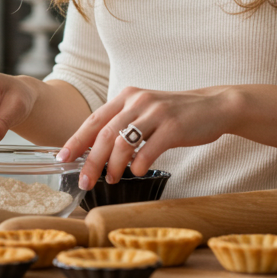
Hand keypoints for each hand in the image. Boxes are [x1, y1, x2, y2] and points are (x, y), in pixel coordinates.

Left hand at [59, 86, 235, 189]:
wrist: (213, 106)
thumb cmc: (176, 114)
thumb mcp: (146, 112)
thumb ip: (124, 124)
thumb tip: (96, 151)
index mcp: (127, 97)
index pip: (94, 119)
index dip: (76, 140)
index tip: (63, 158)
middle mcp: (138, 101)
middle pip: (104, 134)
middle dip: (90, 160)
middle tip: (84, 180)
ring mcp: (156, 112)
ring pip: (123, 143)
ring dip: (113, 166)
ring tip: (112, 180)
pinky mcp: (173, 126)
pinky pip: (149, 150)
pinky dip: (139, 165)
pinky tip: (138, 172)